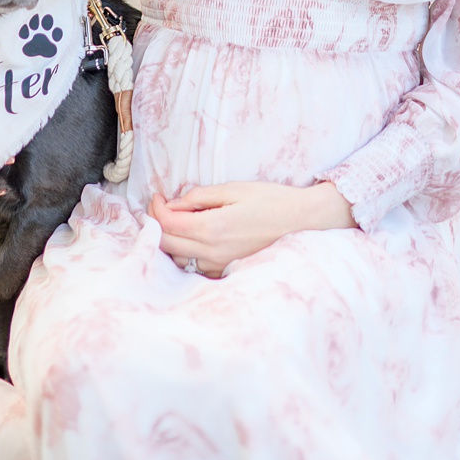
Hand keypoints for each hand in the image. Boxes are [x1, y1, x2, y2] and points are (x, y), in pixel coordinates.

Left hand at [149, 180, 355, 275]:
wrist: (304, 222)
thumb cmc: (270, 201)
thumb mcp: (233, 189)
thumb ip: (199, 197)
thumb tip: (173, 203)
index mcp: (212, 228)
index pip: (166, 223)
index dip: (155, 208)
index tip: (158, 196)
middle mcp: (213, 252)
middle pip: (166, 244)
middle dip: (156, 223)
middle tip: (162, 205)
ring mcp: (221, 265)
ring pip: (179, 257)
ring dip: (170, 239)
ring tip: (176, 219)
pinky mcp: (228, 270)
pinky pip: (197, 265)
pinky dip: (187, 251)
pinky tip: (194, 236)